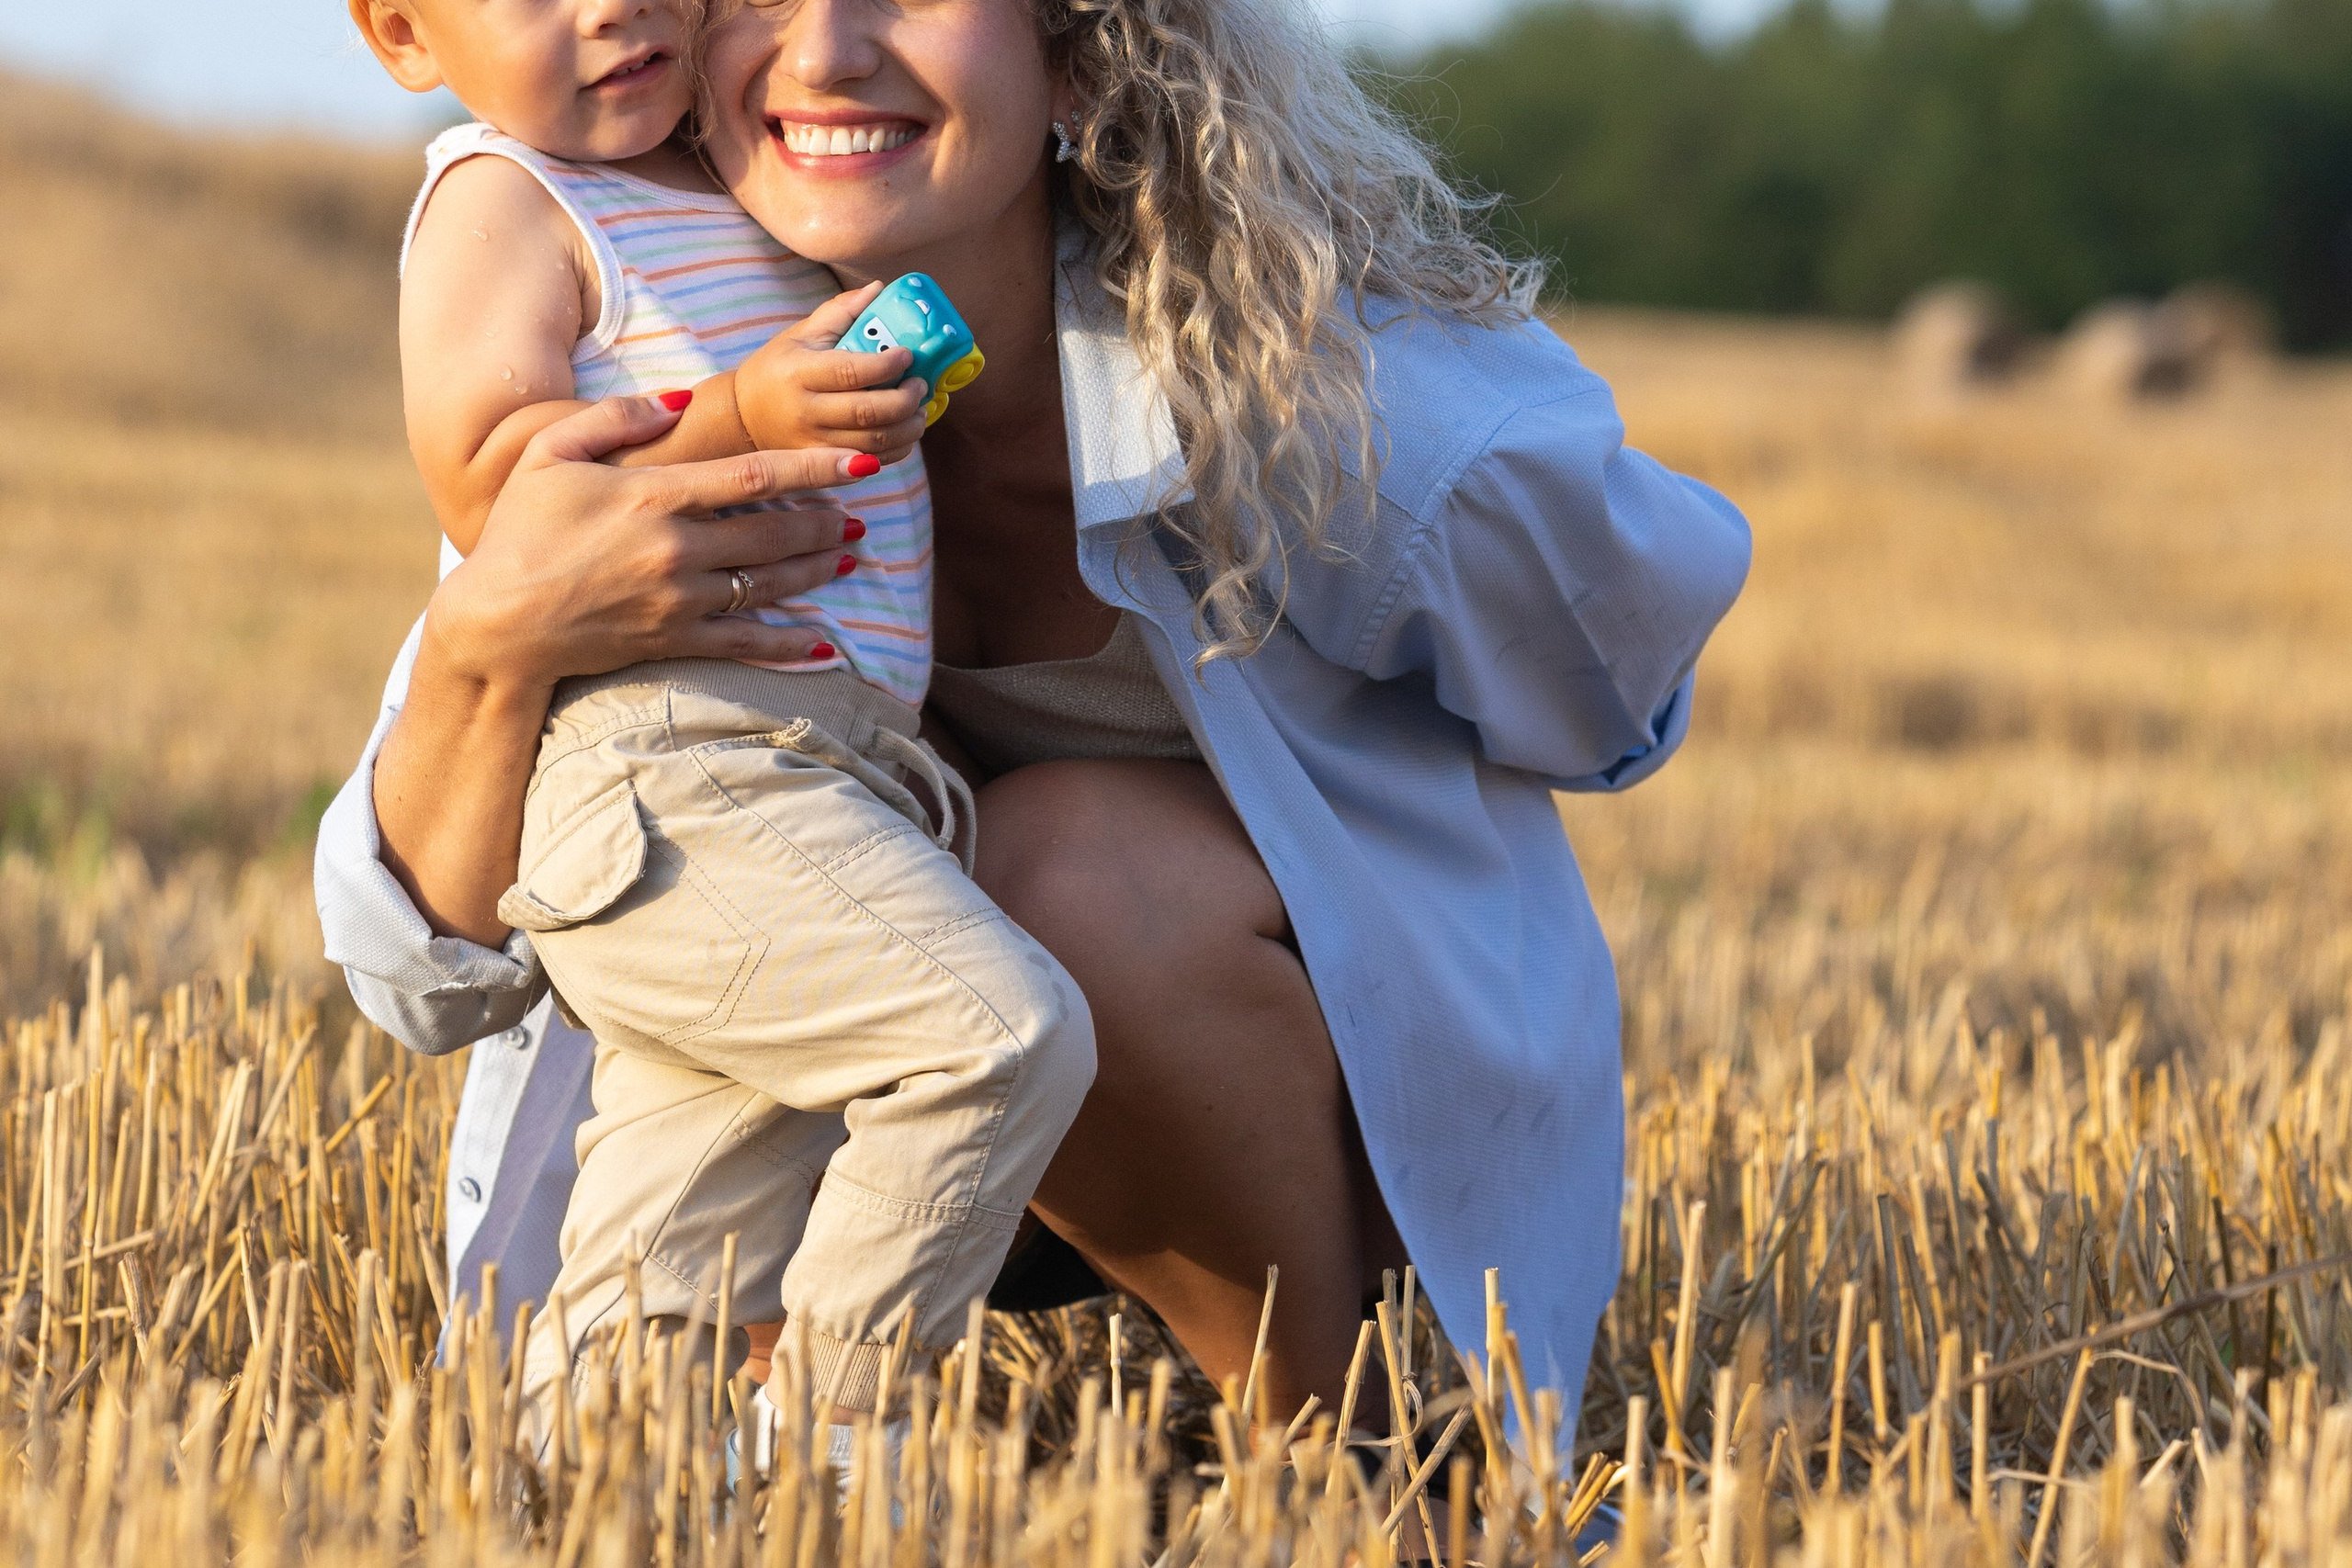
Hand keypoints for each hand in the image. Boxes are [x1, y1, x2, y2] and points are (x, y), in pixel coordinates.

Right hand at [427, 393, 871, 692]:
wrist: (498, 621)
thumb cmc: (521, 531)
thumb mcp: (552, 455)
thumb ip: (616, 419)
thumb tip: (678, 399)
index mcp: (654, 495)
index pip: (755, 476)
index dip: (816, 469)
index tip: (860, 464)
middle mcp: (676, 548)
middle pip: (774, 533)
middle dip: (825, 523)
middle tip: (859, 516)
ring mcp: (679, 599)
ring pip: (768, 584)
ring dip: (816, 571)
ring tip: (849, 558)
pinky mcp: (674, 640)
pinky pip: (745, 642)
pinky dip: (788, 644)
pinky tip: (824, 644)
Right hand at [734, 281, 930, 464]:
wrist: (744, 416)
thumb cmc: (777, 369)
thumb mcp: (801, 335)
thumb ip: (841, 312)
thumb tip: (879, 289)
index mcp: (799, 373)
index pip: (850, 371)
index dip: (887, 365)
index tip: (908, 355)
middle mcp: (805, 411)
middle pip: (868, 413)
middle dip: (906, 400)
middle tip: (920, 385)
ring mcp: (813, 445)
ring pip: (874, 444)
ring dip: (909, 428)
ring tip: (920, 410)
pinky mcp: (821, 467)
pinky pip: (870, 463)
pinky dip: (896, 450)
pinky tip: (904, 431)